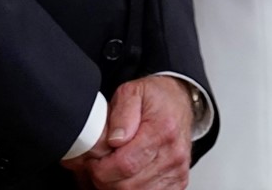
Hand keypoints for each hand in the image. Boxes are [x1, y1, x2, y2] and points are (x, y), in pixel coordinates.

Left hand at [61, 75, 193, 188]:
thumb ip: (121, 114)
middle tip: (96, 165)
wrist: (179, 103)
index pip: (125, 164)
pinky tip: (123, 176)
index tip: (91, 161)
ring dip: (116, 186)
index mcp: (161, 130)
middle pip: (129, 185)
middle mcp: (173, 154)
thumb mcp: (132, 92)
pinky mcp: (178, 182)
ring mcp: (177, 171)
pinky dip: (131, 189)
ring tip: (109, 168)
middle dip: (104, 179)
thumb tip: (114, 139)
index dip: (100, 168)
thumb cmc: (156, 98)